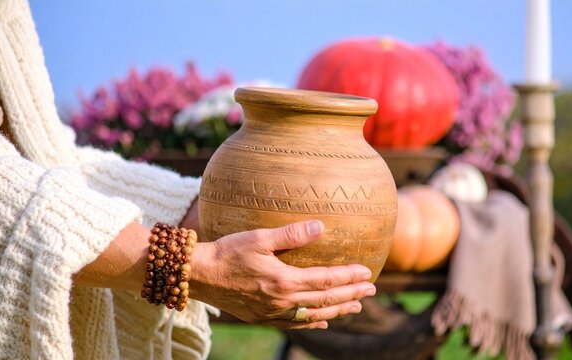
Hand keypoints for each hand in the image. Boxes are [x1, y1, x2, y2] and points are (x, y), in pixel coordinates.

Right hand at [190, 220, 376, 329]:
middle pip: (325, 301)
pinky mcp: (262, 317)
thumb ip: (292, 234)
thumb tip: (321, 227)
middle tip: (371, 290)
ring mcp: (273, 313)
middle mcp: (282, 301)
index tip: (367, 273)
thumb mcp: (259, 238)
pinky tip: (323, 323)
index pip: (326, 281)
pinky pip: (294, 324)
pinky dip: (313, 323)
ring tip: (356, 307)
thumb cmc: (228, 252)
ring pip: (313, 316)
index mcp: (284, 281)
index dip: (349, 277)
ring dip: (337, 311)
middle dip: (351, 295)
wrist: (199, 275)